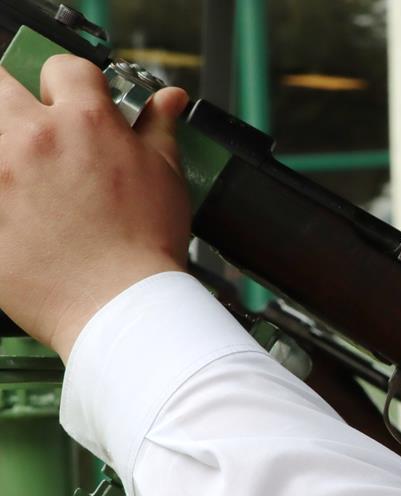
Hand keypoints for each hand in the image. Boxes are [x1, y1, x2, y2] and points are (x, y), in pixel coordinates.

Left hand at [0, 55, 190, 358]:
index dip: (71, 85)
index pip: (64, 68)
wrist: (120, 307)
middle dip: (16, 98)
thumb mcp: (165, 179)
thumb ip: (158, 129)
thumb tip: (168, 99)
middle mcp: (33, 137)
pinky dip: (2, 193)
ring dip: (7, 146)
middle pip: (1, 82)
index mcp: (86, 123)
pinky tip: (18, 212)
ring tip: (25, 175)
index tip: (72, 104)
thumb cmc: (144, 249)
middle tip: (32, 132)